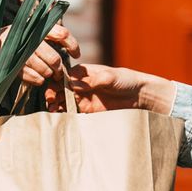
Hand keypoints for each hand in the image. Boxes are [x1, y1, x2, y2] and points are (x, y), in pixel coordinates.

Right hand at [0, 24, 80, 86]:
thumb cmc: (25, 37)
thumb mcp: (39, 30)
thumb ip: (55, 36)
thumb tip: (76, 52)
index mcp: (40, 26)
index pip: (62, 35)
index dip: (73, 46)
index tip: (76, 55)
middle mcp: (30, 36)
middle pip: (54, 58)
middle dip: (59, 68)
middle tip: (60, 73)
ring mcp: (20, 50)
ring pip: (43, 68)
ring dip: (48, 74)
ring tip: (48, 74)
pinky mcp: (11, 62)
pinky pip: (30, 76)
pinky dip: (37, 79)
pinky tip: (39, 79)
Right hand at [45, 63, 174, 113]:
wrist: (140, 97)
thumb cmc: (126, 80)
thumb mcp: (110, 77)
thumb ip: (93, 81)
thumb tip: (73, 83)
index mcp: (84, 73)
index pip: (64, 76)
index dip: (55, 81)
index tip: (52, 89)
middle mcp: (81, 85)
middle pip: (61, 89)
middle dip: (53, 95)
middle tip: (50, 102)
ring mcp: (84, 99)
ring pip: (64, 101)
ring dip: (56, 105)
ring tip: (53, 111)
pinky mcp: (88, 112)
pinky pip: (73, 113)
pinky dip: (65, 115)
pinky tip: (61, 117)